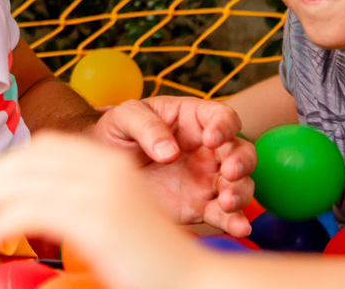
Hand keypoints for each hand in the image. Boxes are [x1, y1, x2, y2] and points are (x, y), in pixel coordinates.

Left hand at [0, 133, 201, 288]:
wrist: (194, 282)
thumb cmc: (145, 258)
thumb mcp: (103, 217)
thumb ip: (69, 203)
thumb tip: (14, 209)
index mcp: (106, 160)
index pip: (40, 150)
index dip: (1, 167)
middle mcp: (102, 166)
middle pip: (25, 163)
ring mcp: (100, 190)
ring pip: (22, 184)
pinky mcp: (96, 219)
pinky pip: (34, 211)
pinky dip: (3, 221)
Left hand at [92, 97, 255, 236]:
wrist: (103, 166)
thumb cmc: (118, 132)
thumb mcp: (124, 117)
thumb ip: (146, 127)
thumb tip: (168, 152)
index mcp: (192, 119)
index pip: (222, 117)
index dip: (224, 126)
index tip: (211, 139)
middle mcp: (207, 149)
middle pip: (241, 151)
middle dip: (242, 161)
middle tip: (229, 172)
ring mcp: (207, 178)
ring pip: (240, 184)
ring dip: (241, 193)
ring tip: (226, 202)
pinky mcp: (201, 205)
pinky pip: (224, 214)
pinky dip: (235, 222)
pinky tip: (238, 228)